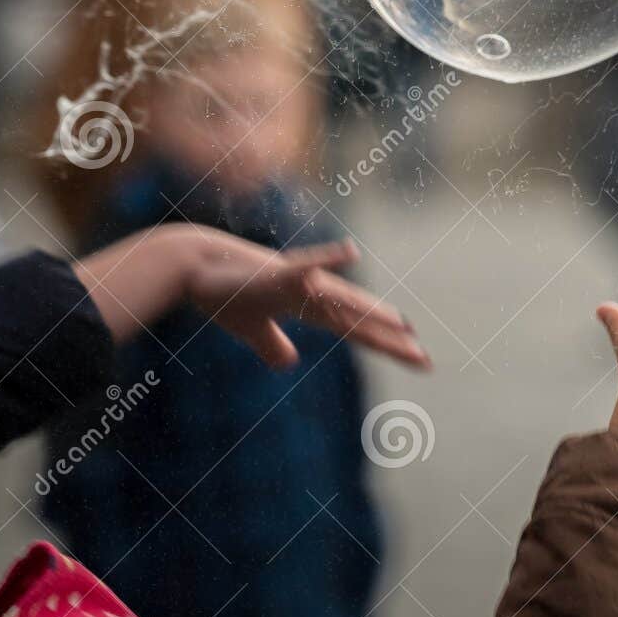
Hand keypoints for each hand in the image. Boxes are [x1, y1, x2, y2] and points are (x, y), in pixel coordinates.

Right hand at [77, 224, 428, 370]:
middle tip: (426, 360)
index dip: (388, 346)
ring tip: (403, 323)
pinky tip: (350, 252)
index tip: (419, 360)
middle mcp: (312, 293)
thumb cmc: (221, 294)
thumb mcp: (251, 331)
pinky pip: (302, 265)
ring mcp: (296, 281)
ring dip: (368, 311)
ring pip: (339, 299)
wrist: (191, 268)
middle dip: (391, 341)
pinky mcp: (272, 272)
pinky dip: (325, 260)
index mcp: (311, 307)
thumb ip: (272, 346)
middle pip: (359, 320)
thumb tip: (289, 363)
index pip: (358, 331)